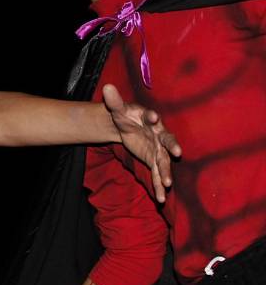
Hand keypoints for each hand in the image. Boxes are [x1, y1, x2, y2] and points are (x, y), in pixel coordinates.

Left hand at [102, 84, 181, 202]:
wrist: (125, 126)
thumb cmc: (124, 115)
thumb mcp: (117, 109)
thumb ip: (113, 100)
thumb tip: (106, 87)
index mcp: (150, 120)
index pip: (152, 117)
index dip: (152, 117)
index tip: (153, 116)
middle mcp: (159, 135)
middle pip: (168, 141)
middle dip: (172, 146)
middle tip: (177, 152)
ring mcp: (158, 149)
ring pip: (165, 162)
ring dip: (167, 172)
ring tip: (168, 184)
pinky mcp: (154, 160)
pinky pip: (158, 174)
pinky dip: (159, 185)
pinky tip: (160, 198)